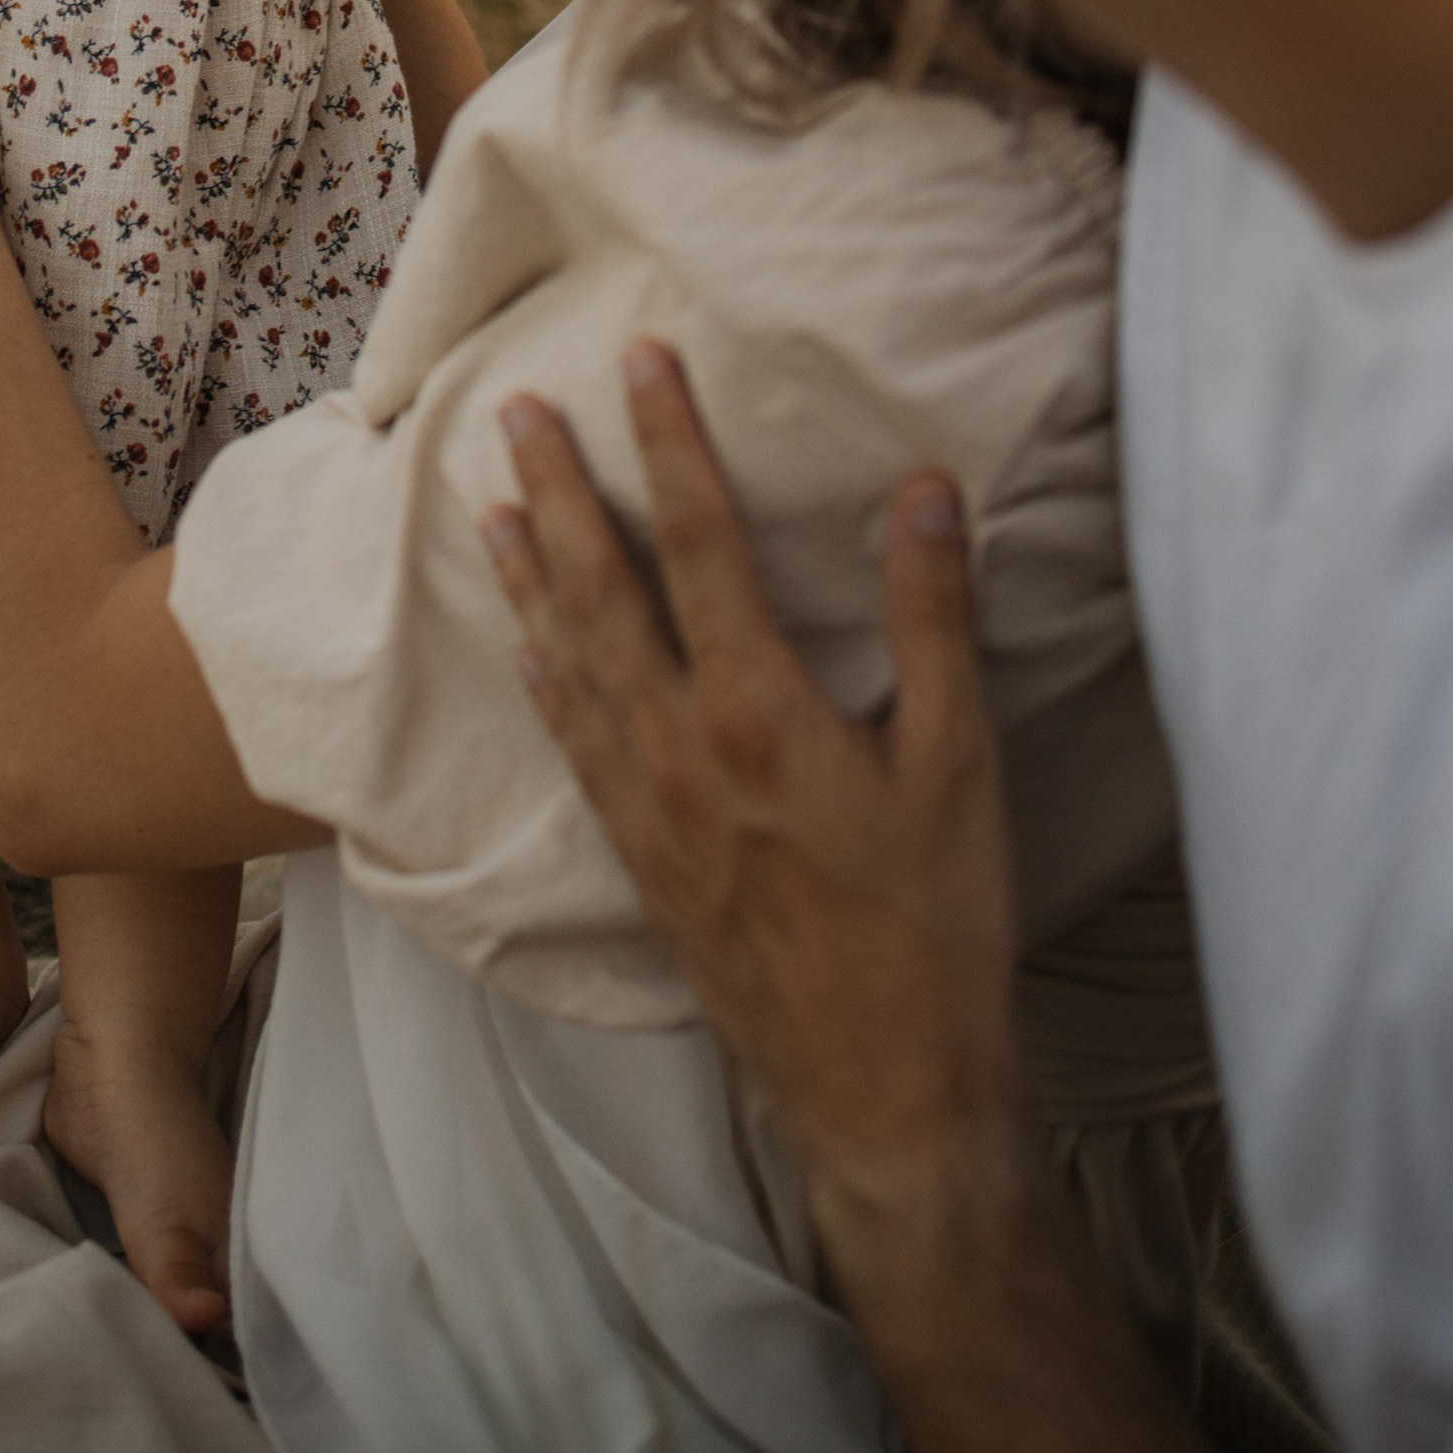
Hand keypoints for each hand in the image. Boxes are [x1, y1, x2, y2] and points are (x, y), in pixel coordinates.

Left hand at [481, 342, 1028, 1251]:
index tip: (640, 361)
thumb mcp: (962, 764)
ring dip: (527, 576)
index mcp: (757, 713)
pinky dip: (542, 679)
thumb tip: (923, 489)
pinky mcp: (641, 861)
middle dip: (560, 492)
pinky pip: (572, 745)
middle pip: (601, 590)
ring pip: (567, 663)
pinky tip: (524, 645)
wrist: (882, 1091)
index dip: (669, 443)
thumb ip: (934, 620)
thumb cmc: (936, 928)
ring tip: (490, 501)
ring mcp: (648, 809)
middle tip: (518, 409)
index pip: (699, 543)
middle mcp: (679, 750)